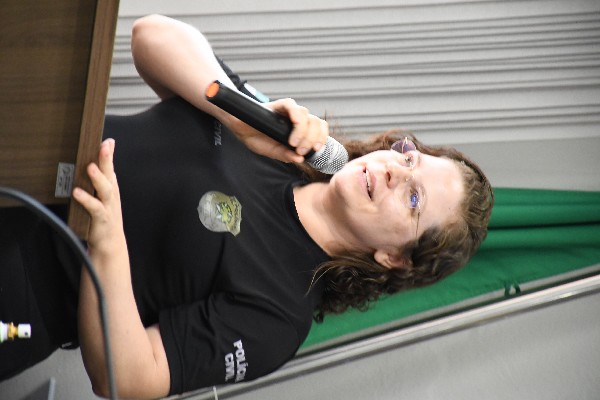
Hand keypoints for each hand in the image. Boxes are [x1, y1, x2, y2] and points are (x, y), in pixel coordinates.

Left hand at [72, 139, 125, 259]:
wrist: (110, 244)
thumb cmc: (103, 218)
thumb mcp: (101, 198)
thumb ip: (96, 182)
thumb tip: (87, 165)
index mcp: (111, 189)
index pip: (111, 168)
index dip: (110, 154)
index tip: (108, 140)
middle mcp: (111, 195)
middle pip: (110, 174)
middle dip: (107, 159)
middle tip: (104, 145)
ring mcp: (108, 207)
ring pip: (105, 189)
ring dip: (98, 178)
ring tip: (90, 167)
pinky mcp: (102, 219)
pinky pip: (95, 208)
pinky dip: (86, 199)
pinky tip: (77, 192)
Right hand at [228, 98, 329, 163]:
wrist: (241, 129)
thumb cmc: (258, 139)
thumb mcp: (273, 152)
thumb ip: (285, 155)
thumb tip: (299, 159)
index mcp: (301, 129)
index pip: (320, 129)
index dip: (321, 138)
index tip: (315, 150)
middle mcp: (298, 119)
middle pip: (316, 123)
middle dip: (311, 139)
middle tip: (300, 150)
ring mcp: (290, 111)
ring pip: (307, 115)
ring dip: (303, 131)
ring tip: (292, 143)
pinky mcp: (280, 105)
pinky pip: (292, 105)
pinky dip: (296, 115)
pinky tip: (293, 124)